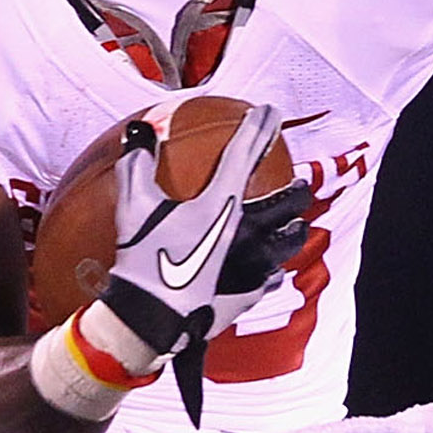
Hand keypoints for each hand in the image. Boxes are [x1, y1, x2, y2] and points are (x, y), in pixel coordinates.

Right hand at [98, 104, 309, 423]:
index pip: (246, 153)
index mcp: (223, 204)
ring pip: (291, 242)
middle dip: (297, 189)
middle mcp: (249, 233)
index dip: (260, 127)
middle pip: (291, 202)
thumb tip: (139, 132)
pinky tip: (268, 271)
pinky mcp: (251, 294)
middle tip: (297, 185)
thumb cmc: (143, 260)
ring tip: (291, 227)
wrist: (149, 319)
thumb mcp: (135, 207)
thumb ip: (137, 164)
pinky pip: (272, 278)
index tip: (271, 112)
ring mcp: (255, 266)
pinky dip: (270, 270)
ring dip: (291, 230)